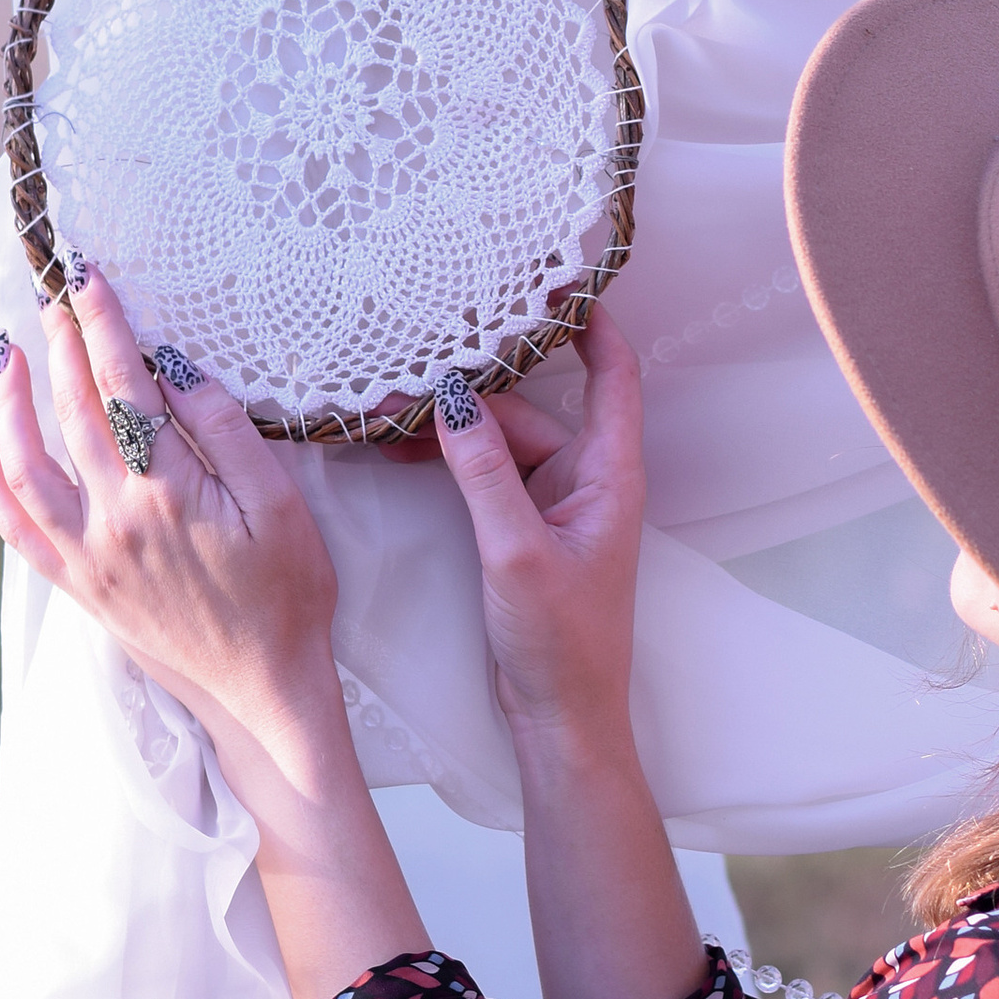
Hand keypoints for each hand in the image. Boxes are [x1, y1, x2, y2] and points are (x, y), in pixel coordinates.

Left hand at [0, 265, 341, 741]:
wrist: (264, 690)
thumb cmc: (288, 595)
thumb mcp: (281, 506)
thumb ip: (227, 433)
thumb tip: (176, 371)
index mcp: (168, 492)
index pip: (125, 387)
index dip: (104, 326)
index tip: (88, 277)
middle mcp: (115, 520)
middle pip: (74, 412)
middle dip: (62, 345)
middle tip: (52, 295)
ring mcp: (89, 555)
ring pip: (28, 466)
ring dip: (12, 405)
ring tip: (10, 355)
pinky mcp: (79, 585)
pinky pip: (17, 530)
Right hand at [426, 312, 646, 753]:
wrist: (559, 719)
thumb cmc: (561, 643)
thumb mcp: (517, 552)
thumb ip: (485, 472)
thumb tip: (453, 398)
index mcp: (609, 475)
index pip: (614, 376)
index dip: (592, 323)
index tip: (556, 279)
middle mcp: (586, 478)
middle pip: (529, 407)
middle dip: (469, 388)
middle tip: (403, 369)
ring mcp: (553, 502)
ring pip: (496, 440)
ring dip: (446, 426)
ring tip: (383, 410)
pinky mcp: (522, 527)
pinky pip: (482, 472)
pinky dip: (444, 458)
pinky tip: (394, 450)